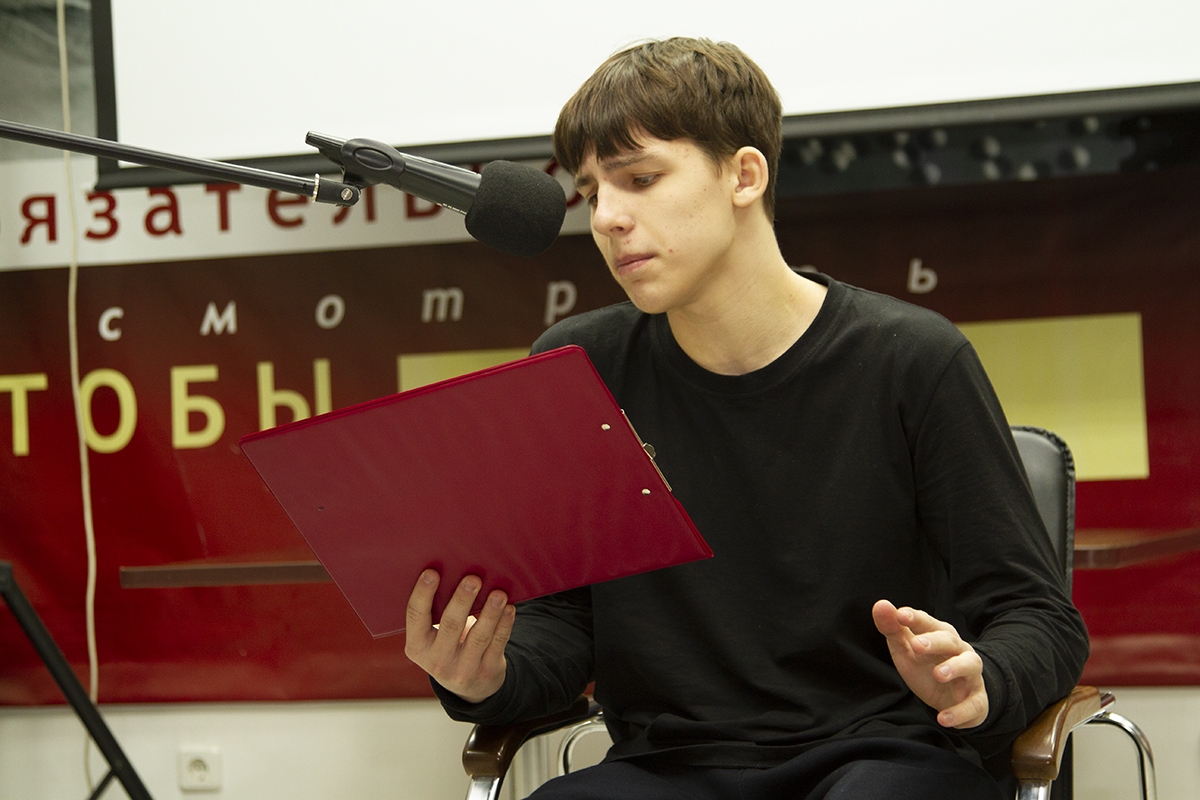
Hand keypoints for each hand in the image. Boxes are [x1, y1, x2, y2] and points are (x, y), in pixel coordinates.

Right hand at [404, 570, 514, 703]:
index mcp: (417, 647)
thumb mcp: (434, 636)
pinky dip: (504, 625)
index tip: (432, 572)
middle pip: (450, 626)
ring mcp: (463, 670)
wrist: (470, 684)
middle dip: (462, 600)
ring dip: (490, 613)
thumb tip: (454, 569)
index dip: (422, 594)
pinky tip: (509, 608)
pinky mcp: (487, 672)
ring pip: (478, 637)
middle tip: (473, 578)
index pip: (416, 617)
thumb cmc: (448, 643)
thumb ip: (437, 611)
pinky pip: (497, 645)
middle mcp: (436, 662)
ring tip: (498, 593)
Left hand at [871, 599, 987, 728]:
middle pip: (950, 641)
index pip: (928, 623)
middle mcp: (959, 651)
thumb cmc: (927, 667)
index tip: (900, 615)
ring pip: (969, 666)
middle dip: (935, 642)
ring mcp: (970, 675)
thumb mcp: (906, 649)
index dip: (915, 618)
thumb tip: (880, 605)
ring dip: (955, 668)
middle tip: (917, 645)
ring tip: (938, 674)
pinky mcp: (977, 700)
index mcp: (941, 635)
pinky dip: (960, 712)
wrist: (952, 698)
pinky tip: (944, 718)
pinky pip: (973, 705)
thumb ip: (893, 629)